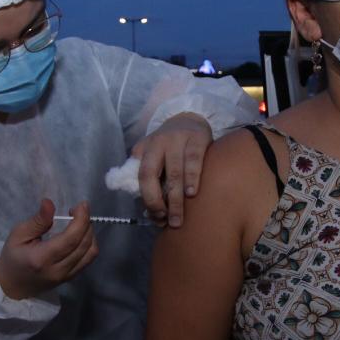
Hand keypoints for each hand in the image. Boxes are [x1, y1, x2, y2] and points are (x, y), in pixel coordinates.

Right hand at [0, 199, 98, 299]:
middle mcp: (58, 270)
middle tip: (79, 210)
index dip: (81, 220)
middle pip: (84, 244)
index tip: (81, 205)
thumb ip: (37, 220)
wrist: (11, 286)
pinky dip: (89, 244)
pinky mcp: (70, 278)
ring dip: (90, 234)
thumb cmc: (12, 257)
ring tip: (80, 222)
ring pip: (91, 253)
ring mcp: (66, 276)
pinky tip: (79, 236)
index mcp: (42, 258)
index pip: (71, 238)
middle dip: (87, 223)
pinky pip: (88, 260)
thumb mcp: (18, 234)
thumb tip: (49, 203)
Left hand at [131, 112, 212, 228]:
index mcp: (145, 150)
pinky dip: (193, 178)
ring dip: (176, 197)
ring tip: (179, 217)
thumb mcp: (153, 155)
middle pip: (151, 174)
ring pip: (174, 172)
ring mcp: (178, 139)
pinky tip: (192, 193)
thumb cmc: (170, 146)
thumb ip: (149, 177)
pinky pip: (194, 160)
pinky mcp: (198, 139)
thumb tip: (149, 210)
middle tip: (167, 221)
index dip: (147, 198)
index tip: (156, 215)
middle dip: (158, 201)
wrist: (191, 118)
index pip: (141, 177)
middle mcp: (158, 143)